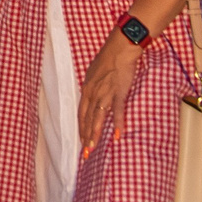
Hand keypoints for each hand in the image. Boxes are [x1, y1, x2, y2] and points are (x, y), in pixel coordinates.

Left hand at [76, 34, 140, 155]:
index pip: (82, 113)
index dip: (82, 128)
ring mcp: (105, 93)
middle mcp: (93, 93)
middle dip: (86, 137)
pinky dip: (117, 123)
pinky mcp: (118, 92)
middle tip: (86, 153)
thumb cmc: (108, 58)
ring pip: (98, 118)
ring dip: (95, 134)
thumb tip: (90, 94)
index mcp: (87, 89)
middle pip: (87, 119)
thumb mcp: (94, 72)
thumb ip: (92, 86)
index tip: (82, 141)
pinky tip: (117, 135)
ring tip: (93, 148)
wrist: (119, 48)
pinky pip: (117, 110)